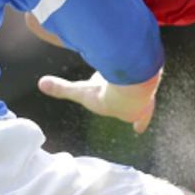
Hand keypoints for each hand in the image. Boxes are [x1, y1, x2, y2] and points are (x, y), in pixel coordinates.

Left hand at [38, 69, 161, 133]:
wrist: (130, 83)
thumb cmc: (108, 95)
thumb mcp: (81, 92)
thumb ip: (62, 88)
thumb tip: (41, 84)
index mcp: (130, 113)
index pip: (138, 120)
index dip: (139, 123)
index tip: (138, 128)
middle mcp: (143, 104)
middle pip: (140, 105)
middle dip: (138, 106)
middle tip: (137, 110)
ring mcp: (150, 90)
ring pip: (145, 90)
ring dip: (142, 90)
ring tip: (139, 86)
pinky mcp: (153, 75)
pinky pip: (150, 73)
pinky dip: (147, 71)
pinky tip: (146, 66)